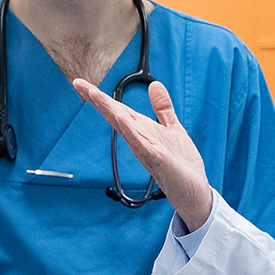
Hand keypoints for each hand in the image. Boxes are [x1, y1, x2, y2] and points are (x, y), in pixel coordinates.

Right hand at [72, 78, 215, 234]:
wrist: (194, 191)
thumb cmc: (182, 164)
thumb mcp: (173, 129)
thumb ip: (163, 108)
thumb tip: (155, 85)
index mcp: (143, 131)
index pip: (118, 110)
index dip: (102, 97)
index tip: (83, 84)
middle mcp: (140, 140)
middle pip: (115, 115)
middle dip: (97, 100)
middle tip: (79, 84)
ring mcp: (146, 150)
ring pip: (123, 126)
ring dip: (109, 110)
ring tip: (94, 94)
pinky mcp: (157, 159)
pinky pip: (140, 143)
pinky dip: (130, 130)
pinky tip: (120, 118)